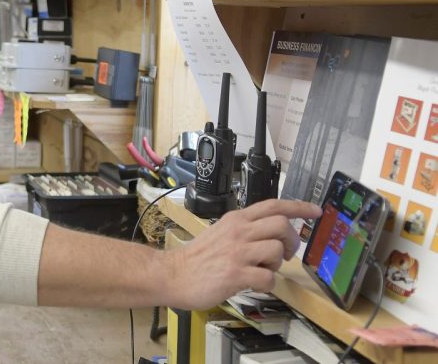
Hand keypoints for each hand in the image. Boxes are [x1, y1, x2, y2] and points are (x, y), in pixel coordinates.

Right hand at [162, 199, 320, 309]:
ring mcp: (237, 252)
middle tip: (285, 254)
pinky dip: (267, 284)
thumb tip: (273, 235)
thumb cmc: (198, 257)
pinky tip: (254, 284)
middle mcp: (239, 231)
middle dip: (291, 241)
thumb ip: (245, 230)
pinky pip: (269, 278)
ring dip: (277, 265)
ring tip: (262, 270)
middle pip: (281, 225)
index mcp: (236, 219)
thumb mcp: (221, 232)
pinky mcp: (236, 274)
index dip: (299, 207)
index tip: (316, 211)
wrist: (174, 274)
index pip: (273, 205)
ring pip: (277, 251)